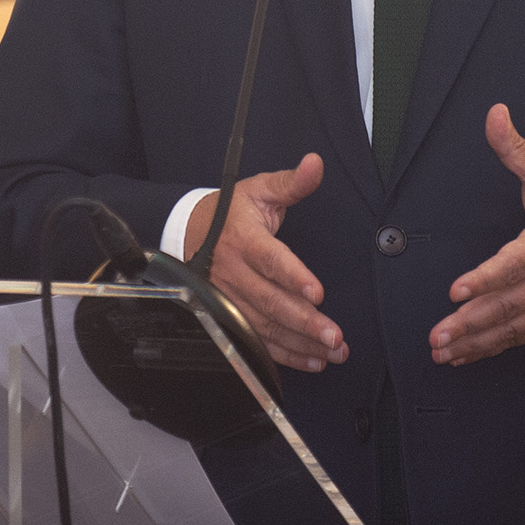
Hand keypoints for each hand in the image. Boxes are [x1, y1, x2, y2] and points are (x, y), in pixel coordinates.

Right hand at [183, 153, 348, 372]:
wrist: (188, 231)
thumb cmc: (231, 212)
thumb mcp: (259, 190)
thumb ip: (291, 182)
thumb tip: (316, 164)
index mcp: (243, 238)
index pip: (269, 259)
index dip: (293, 277)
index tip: (318, 292)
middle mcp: (233, 272)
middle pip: (270, 301)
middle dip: (305, 321)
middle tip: (335, 336)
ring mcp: (228, 298)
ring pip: (264, 327)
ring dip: (301, 342)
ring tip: (333, 352)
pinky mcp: (227, 316)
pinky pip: (256, 341)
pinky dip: (285, 355)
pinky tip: (312, 360)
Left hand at [428, 104, 524, 365]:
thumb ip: (515, 147)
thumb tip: (495, 114)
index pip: (515, 263)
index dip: (487, 279)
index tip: (457, 290)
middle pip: (510, 304)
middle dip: (471, 322)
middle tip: (439, 335)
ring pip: (514, 326)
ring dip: (478, 342)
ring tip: (444, 351)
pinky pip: (522, 335)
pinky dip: (493, 347)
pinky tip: (466, 353)